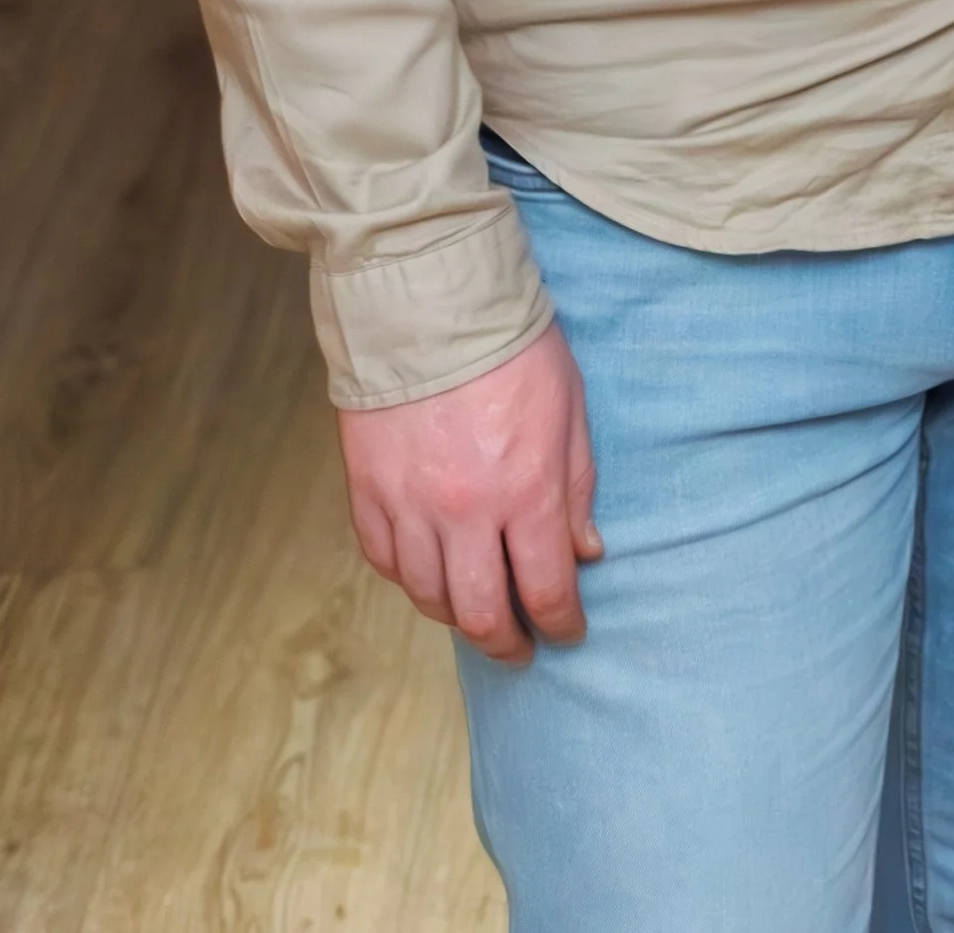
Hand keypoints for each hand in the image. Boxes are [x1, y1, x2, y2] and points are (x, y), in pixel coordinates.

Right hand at [337, 325, 600, 663]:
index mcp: (525, 490)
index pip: (545, 588)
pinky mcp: (367, 493)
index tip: (567, 630)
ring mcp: (409, 506)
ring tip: (476, 617)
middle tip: (521, 649)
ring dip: (457, 618)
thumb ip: (577, 487)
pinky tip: (429, 577)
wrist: (429, 303)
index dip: (560, 621)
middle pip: (482, 612)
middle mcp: (465, 512)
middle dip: (507, 642)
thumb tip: (585, 552)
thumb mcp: (568, 409)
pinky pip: (385, 562)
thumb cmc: (511, 348)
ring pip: (429, 597)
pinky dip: (409, 580)